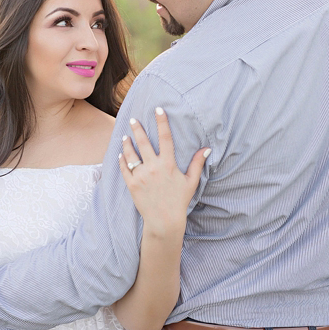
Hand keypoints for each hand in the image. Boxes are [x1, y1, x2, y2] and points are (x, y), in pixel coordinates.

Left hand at [120, 107, 208, 239]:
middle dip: (138, 129)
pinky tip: (121, 154)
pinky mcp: (131, 184)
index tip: (158, 109)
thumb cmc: (179, 200)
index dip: (162, 122)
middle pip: (143, 142)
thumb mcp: (191, 181)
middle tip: (134, 119)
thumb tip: (207, 149)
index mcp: (168, 164)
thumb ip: (197, 163)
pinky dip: (122, 160)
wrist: (164, 220)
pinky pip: (124, 168)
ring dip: (127, 143)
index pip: (165, 138)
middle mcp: (153, 167)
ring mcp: (141, 176)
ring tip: (126, 135)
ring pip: (131, 154)